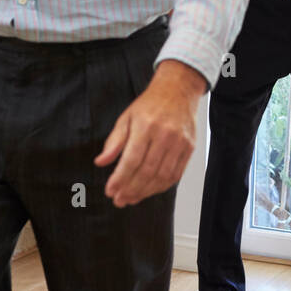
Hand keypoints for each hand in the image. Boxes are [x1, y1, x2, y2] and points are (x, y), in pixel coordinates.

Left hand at [95, 60, 206, 206]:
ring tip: (131, 198)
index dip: (120, 179)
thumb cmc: (150, 104)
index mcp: (145, 126)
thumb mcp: (126, 118)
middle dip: (131, 190)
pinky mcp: (189, 148)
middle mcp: (164, 135)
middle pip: (147, 171)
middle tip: (119, 200)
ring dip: (145, 192)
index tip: (110, 191)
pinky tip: (149, 190)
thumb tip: (100, 162)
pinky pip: (176, 174)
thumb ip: (114, 142)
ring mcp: (180, 142)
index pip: (131, 159)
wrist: (178, 90)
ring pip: (162, 176)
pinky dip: (162, 187)